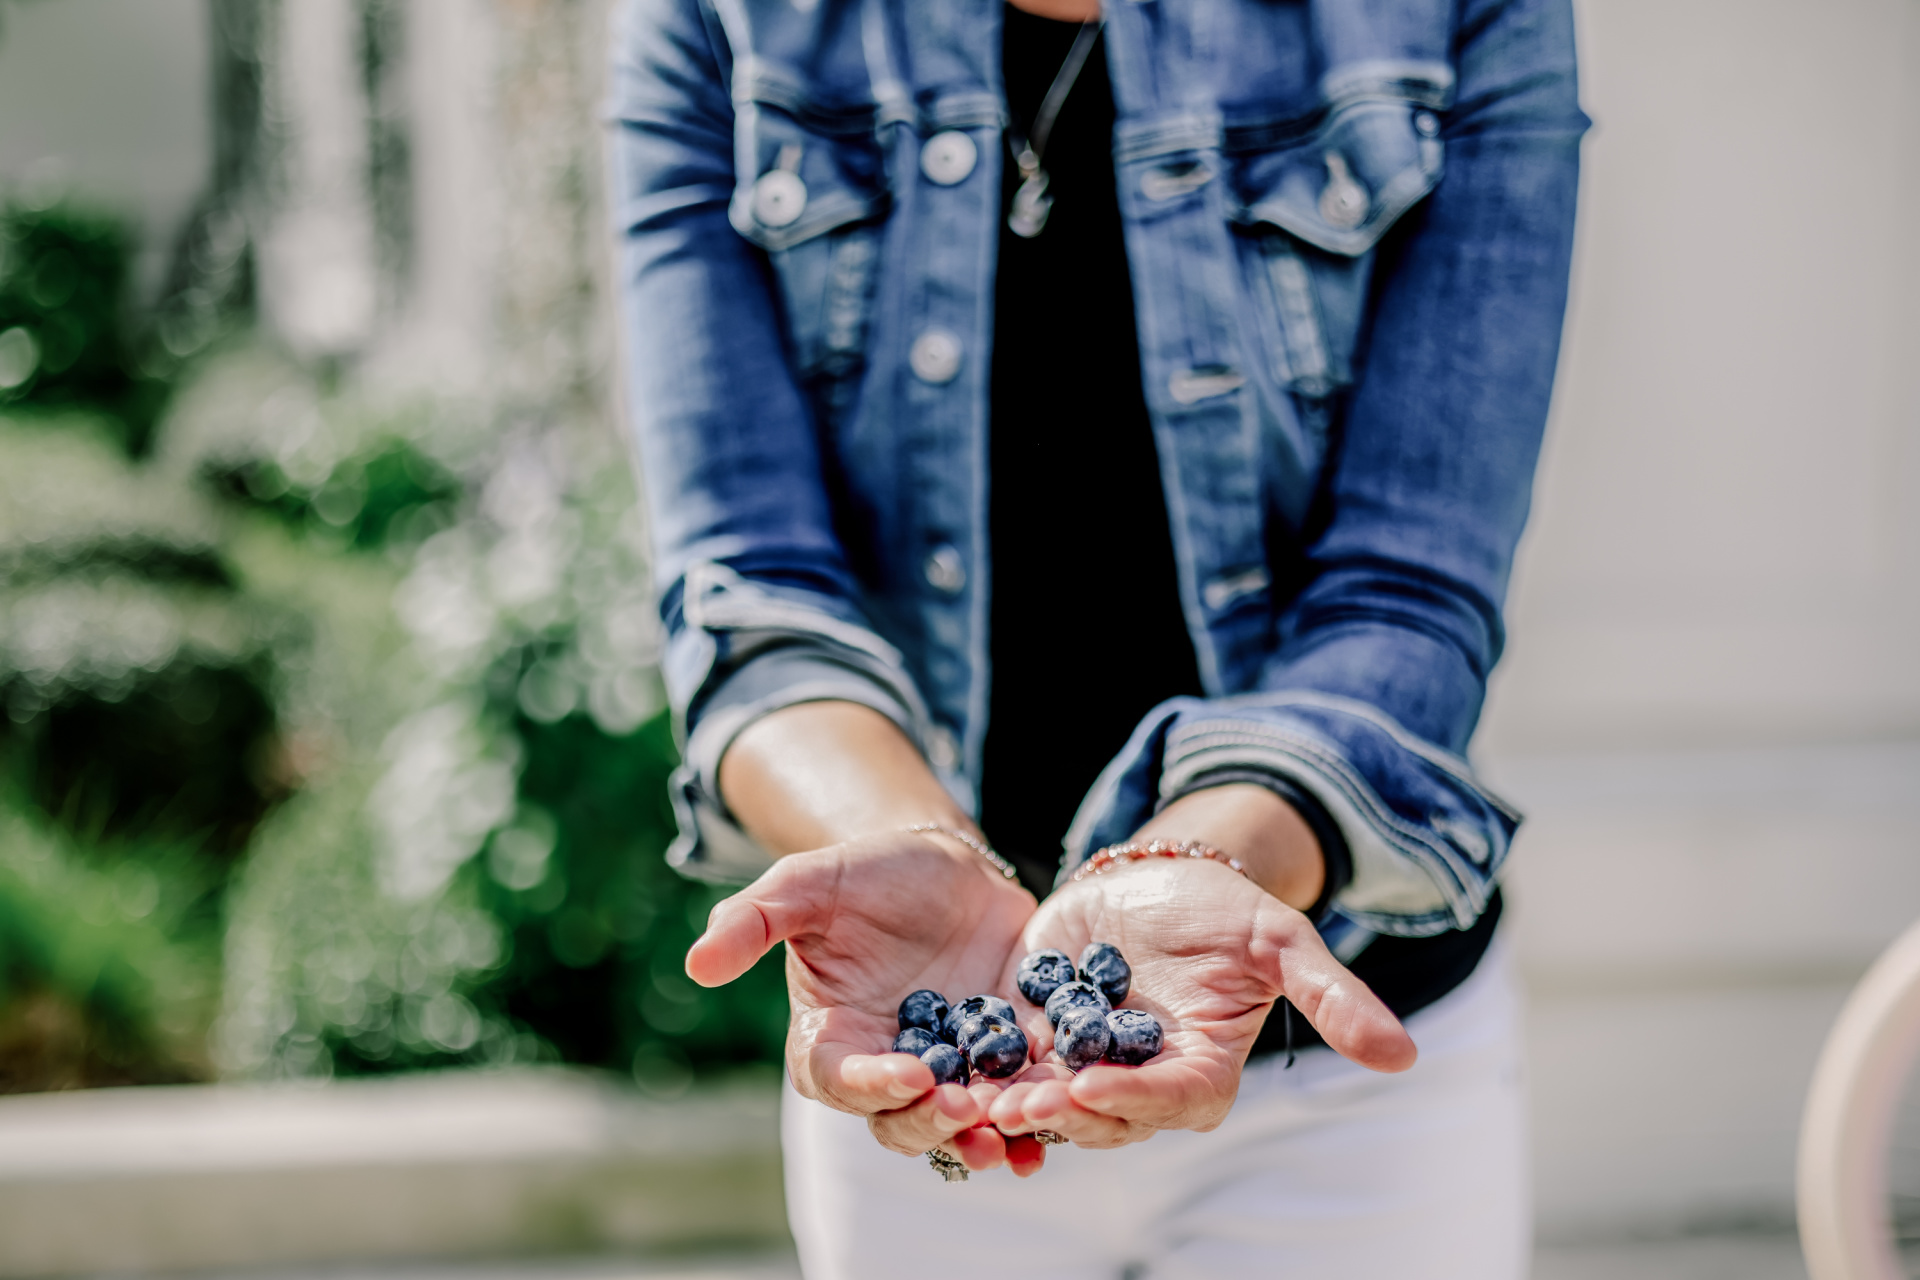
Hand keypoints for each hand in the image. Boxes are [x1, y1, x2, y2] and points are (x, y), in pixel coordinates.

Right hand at [686, 830, 1047, 1172]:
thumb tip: (696, 963)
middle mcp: (889, 1067)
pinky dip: (1040, 1113)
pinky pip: (1020, 1098)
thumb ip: (753, 920)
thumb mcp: (806, 884)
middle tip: (965, 1110)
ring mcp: (952, 1069)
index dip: (870, 1083)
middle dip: (934, 1122)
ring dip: (990, 1132)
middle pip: (903, 1120)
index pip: (840, 1079)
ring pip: (964, 1122)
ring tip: (1015, 1131)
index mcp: (831, 1039)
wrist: (943, 865)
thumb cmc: (863, 874)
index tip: (905, 1073)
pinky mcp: (1008, 1057)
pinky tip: (1066, 1115)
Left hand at [987, 857, 1415, 1147]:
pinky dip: (983, 1073)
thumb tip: (1404, 1054)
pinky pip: (1010, 1066)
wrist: (1159, 878)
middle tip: (1021, 1106)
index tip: (1096, 1088)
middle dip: (1062, 1113)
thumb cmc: (1228, 908)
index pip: (1171, 1100)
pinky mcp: (1038, 1038)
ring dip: (1016, 1105)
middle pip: (1102, 1113)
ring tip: (979, 1098)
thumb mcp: (1280, 939)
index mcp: (1202, 1072)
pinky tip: (950, 1068)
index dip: (1134, 1099)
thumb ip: (1333, 995)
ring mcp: (1086, 1062)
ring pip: (1050, 1100)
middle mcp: (1141, 1081)